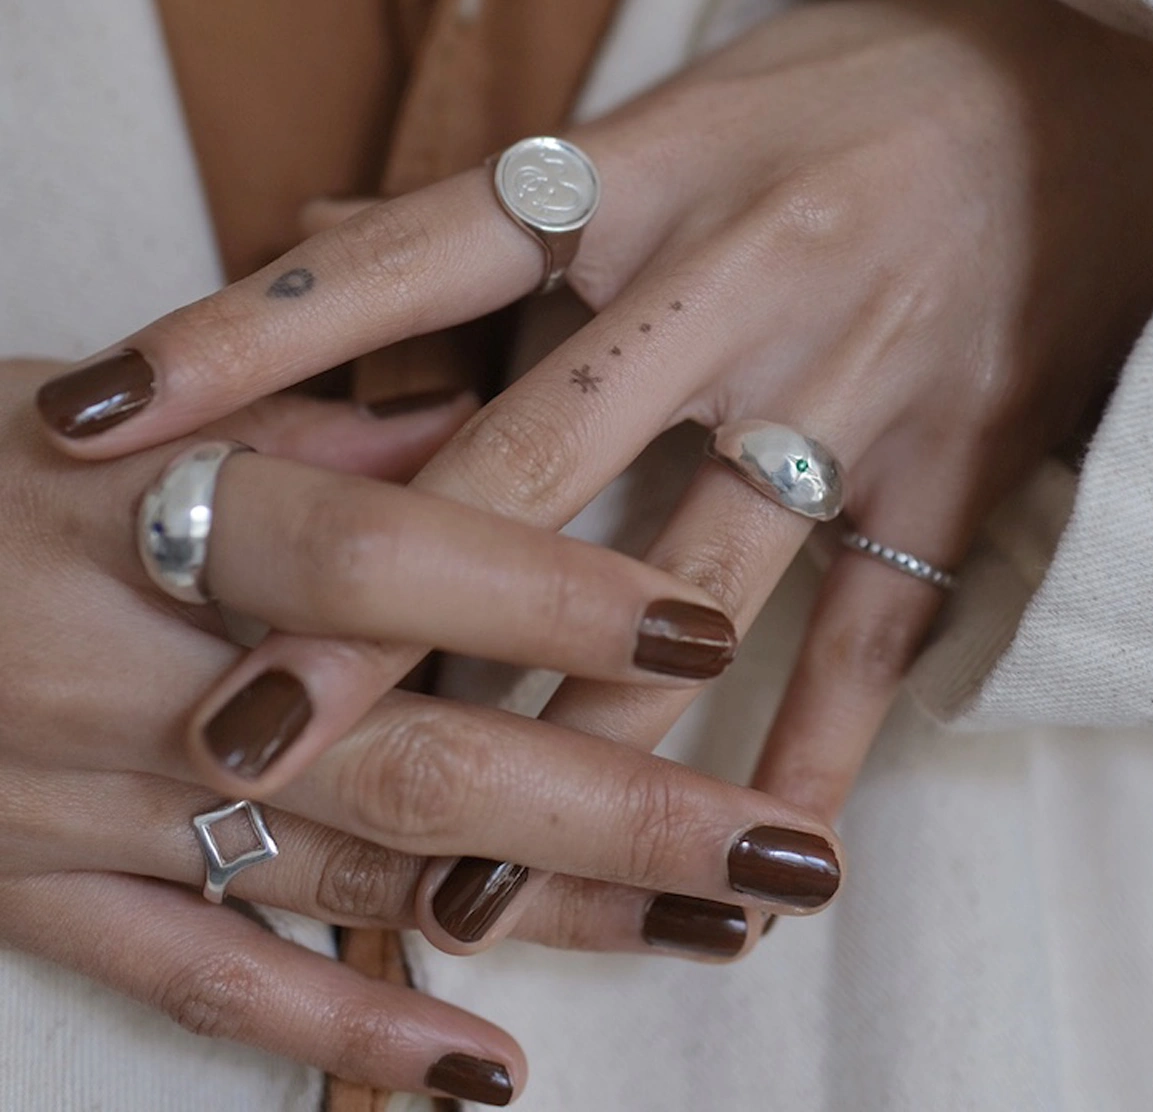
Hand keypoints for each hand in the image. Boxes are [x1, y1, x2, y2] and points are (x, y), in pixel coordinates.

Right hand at [6, 357, 839, 1093]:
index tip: (710, 622)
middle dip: (616, 814)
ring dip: (542, 920)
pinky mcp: (27, 887)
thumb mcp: (121, 399)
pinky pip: (192, 978)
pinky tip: (479, 1079)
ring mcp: (72, 800)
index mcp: (145, 508)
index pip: (378, 551)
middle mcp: (121, 672)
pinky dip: (334, 1032)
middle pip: (406, 756)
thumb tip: (475, 424)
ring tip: (714, 933)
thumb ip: (305, 415)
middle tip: (788, 854)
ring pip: (344, 881)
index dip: (543, 588)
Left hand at [33, 0, 1152, 957]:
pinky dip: (809, 755)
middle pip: (525, 467)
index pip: (402, 258)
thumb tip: (307, 232)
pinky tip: (754, 869)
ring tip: (466, 885)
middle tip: (239, 735)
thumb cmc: (832, 98)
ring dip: (573, 743)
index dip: (241, 335)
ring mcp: (848, 381)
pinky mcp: (954, 463)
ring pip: (688, 589)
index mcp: (634, 176)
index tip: (93, 417)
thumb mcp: (661, 116)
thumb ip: (491, 206)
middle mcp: (728, 282)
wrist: (1066, 89)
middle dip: (377, 613)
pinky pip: (873, 633)